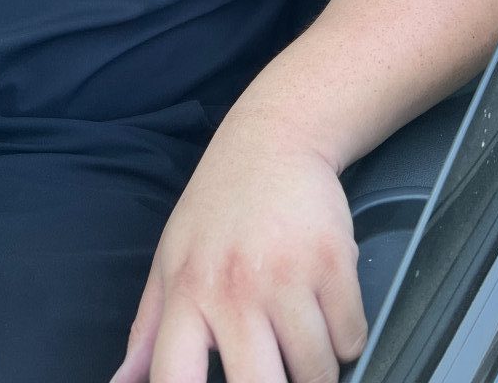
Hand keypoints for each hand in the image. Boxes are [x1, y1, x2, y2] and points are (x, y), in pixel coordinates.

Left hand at [110, 104, 366, 382]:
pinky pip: (351, 340)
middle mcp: (233, 288)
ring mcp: (285, 275)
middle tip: (275, 371)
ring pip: (316, 373)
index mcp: (185, 293)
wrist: (272, 138)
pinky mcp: (332, 260)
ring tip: (300, 334)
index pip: (174, 379)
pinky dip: (345, 337)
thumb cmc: (218, 207)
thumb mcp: (170, 258)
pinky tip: (326, 307)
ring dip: (316, 368)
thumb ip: (146, 330)